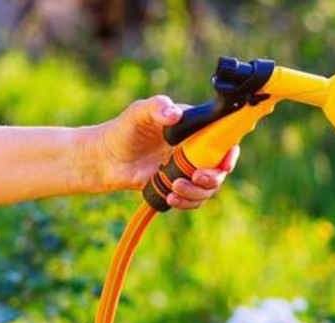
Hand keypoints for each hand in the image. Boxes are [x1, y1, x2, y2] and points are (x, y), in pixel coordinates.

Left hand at [89, 96, 238, 208]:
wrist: (104, 158)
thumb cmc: (124, 130)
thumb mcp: (139, 112)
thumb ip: (158, 108)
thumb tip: (174, 116)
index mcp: (195, 131)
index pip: (224, 141)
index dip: (230, 153)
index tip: (224, 162)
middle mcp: (196, 152)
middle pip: (220, 169)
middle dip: (213, 177)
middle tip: (196, 177)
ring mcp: (188, 171)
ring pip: (208, 188)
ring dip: (197, 192)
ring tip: (174, 187)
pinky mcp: (179, 187)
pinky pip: (194, 200)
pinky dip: (187, 202)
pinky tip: (172, 198)